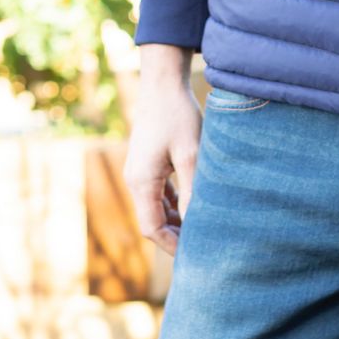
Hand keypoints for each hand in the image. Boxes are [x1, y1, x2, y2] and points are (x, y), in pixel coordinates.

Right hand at [122, 66, 203, 257]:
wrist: (162, 85)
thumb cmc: (177, 116)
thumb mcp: (191, 155)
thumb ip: (193, 190)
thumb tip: (198, 223)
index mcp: (141, 182)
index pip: (151, 228)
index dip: (171, 245)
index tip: (195, 254)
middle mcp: (136, 180)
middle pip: (152, 221)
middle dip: (175, 236)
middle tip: (203, 246)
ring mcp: (140, 172)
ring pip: (156, 208)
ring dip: (175, 220)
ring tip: (202, 230)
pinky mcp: (148, 164)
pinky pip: (159, 193)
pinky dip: (174, 204)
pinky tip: (194, 206)